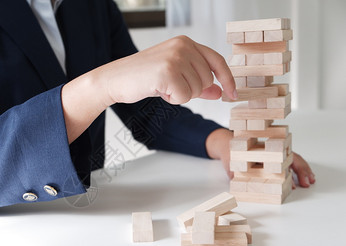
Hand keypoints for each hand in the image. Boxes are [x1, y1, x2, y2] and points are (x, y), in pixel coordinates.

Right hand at [97, 35, 236, 105]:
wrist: (115, 79)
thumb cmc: (143, 77)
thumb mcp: (175, 77)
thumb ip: (198, 82)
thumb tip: (220, 92)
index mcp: (185, 43)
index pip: (217, 61)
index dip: (227, 79)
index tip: (233, 94)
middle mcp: (183, 46)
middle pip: (207, 80)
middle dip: (191, 91)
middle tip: (169, 86)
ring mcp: (175, 57)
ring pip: (197, 90)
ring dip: (180, 95)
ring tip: (162, 86)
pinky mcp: (168, 72)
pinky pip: (184, 97)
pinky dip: (172, 100)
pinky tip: (158, 91)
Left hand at [206, 129, 315, 188]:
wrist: (227, 144)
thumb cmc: (230, 153)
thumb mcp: (230, 163)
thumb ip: (234, 173)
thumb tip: (237, 181)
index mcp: (260, 149)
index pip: (279, 158)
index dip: (288, 169)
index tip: (293, 182)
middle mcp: (270, 149)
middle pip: (290, 157)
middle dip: (300, 170)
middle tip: (306, 182)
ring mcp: (273, 152)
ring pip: (292, 159)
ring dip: (302, 170)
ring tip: (309, 180)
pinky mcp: (273, 157)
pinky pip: (289, 161)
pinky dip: (297, 168)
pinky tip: (302, 177)